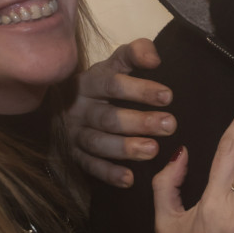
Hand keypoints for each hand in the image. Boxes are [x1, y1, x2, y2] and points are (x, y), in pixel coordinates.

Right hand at [67, 38, 175, 187]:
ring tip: (153, 150)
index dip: (140, 89)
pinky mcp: (74, 155)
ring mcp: (75, 133)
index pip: (113, 84)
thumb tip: (155, 58)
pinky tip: (129, 179)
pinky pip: (90, 166)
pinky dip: (108, 173)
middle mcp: (80, 108)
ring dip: (126, 148)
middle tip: (170, 125)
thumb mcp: (115, 63)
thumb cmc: (102, 82)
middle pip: (109, 117)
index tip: (168, 96)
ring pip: (98, 142)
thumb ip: (135, 53)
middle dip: (140, 122)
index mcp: (90, 82)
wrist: (64, 104)